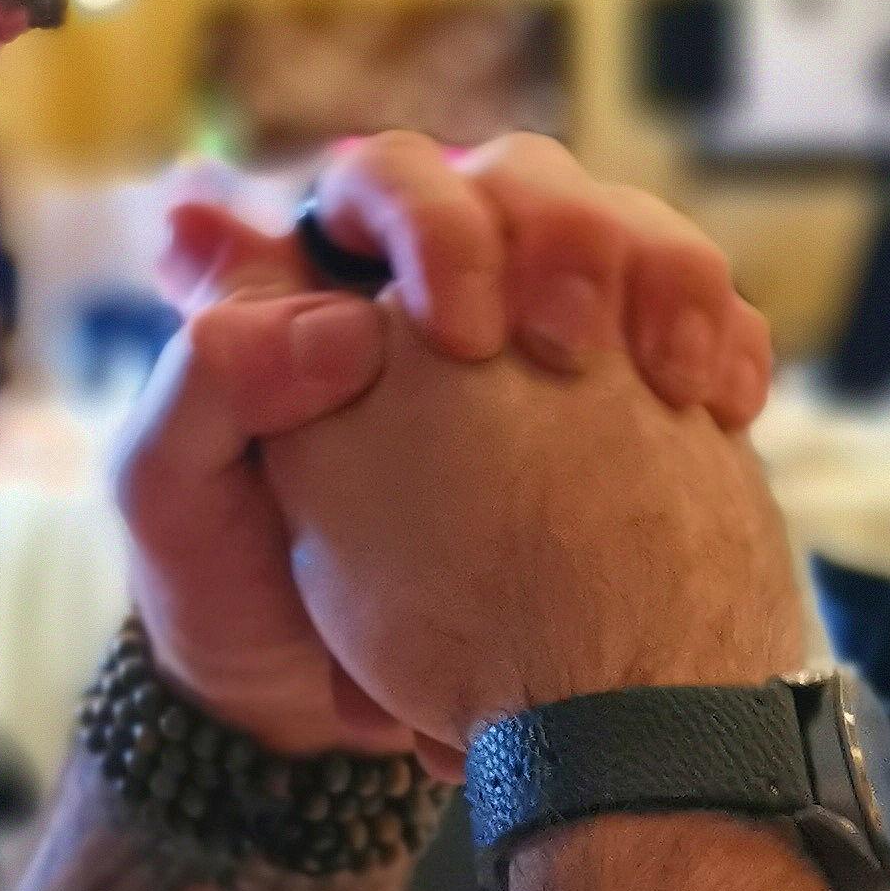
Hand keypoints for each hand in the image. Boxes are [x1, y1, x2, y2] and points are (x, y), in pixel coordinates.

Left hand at [112, 132, 773, 756]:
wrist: (317, 714)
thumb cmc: (224, 581)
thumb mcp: (167, 488)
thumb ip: (212, 378)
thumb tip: (345, 324)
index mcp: (317, 281)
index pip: (385, 176)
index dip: (433, 219)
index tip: (458, 332)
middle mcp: (429, 284)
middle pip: (526, 181)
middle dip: (567, 237)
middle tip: (570, 344)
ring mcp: (530, 334)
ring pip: (625, 230)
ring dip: (663, 275)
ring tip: (675, 378)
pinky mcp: (610, 396)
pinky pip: (693, 322)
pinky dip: (721, 343)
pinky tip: (722, 408)